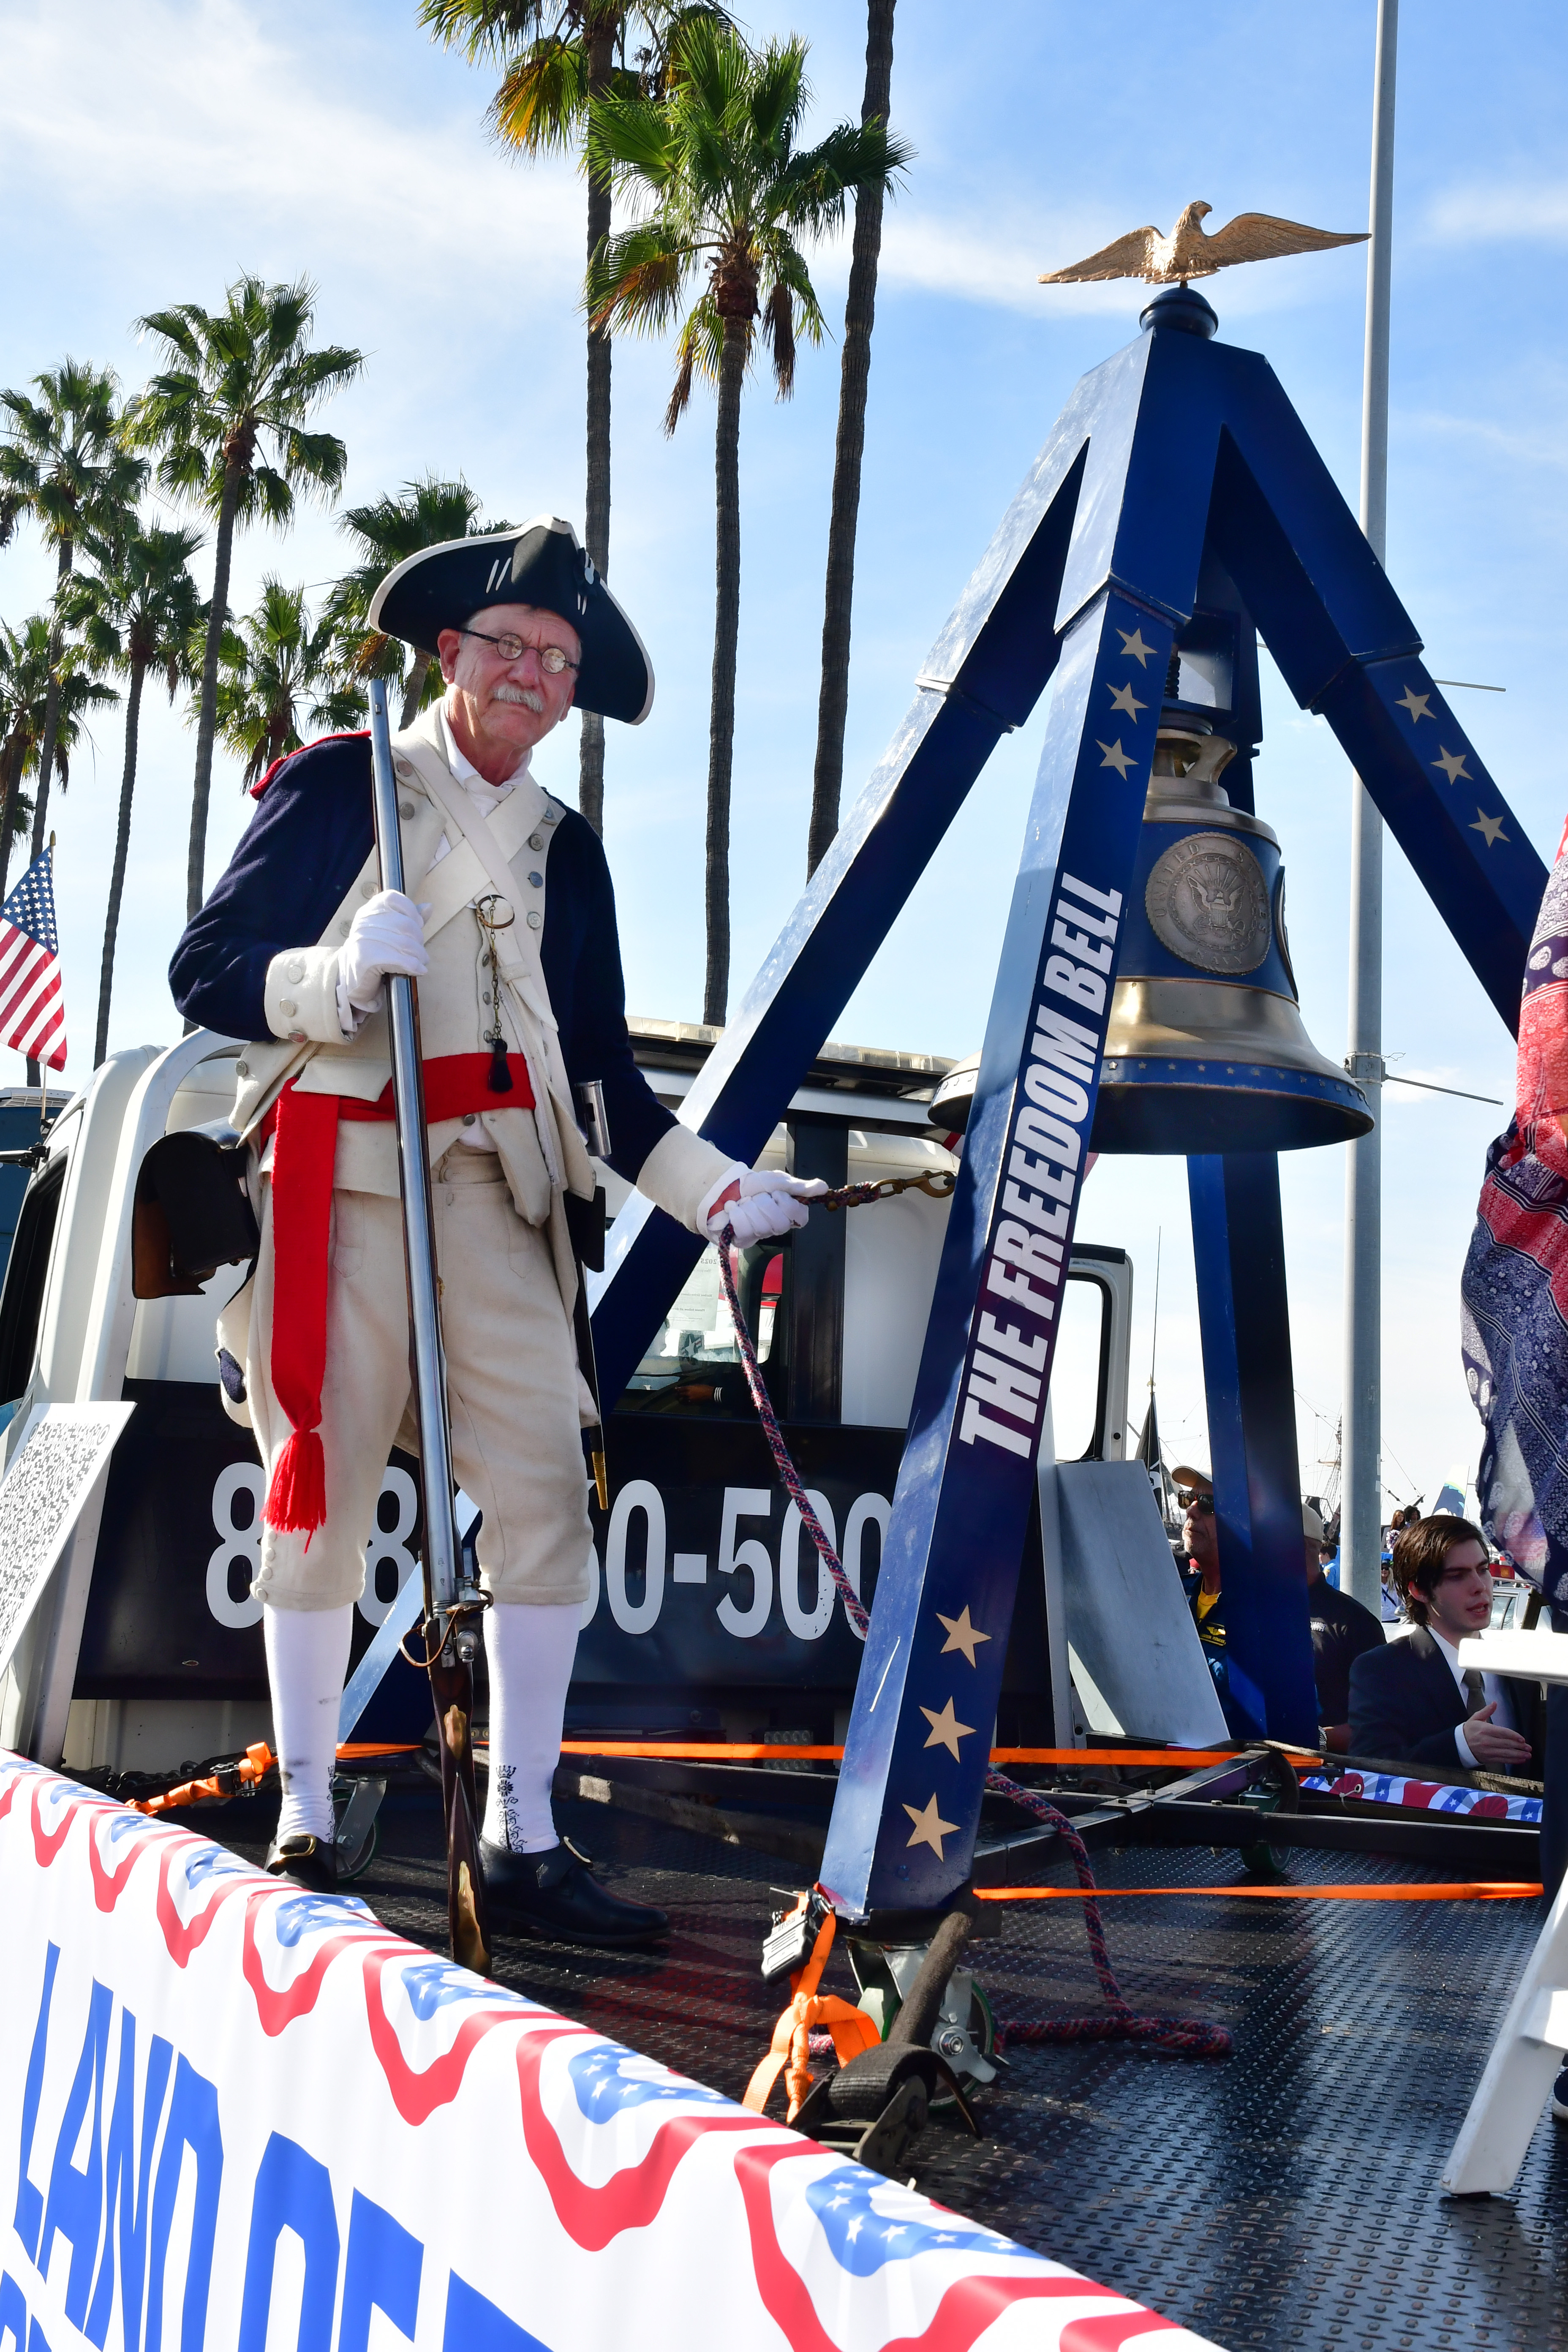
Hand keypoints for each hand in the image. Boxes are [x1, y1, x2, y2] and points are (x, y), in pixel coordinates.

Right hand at [340, 890, 428, 1010]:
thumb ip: (409, 919)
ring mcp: (362, 939)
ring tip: (421, 962)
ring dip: (419, 955)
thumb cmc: (376, 952)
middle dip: (418, 940)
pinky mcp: (365, 959)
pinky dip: (413, 966)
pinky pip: (398, 960)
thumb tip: (429, 906)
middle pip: (404, 924)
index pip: (393, 899)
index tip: (418, 925)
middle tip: (421, 952)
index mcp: (370, 910)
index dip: (411, 911)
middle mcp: (364, 921)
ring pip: (404, 943)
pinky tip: (419, 970)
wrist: (352, 979)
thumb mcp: (392, 932)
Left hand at [699, 1162, 827, 1247]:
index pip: (801, 1218)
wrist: (727, 1187)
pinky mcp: (743, 1239)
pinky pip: (744, 1228)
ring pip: (761, 1226)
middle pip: (779, 1223)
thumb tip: (824, 1187)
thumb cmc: (755, 1185)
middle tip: (759, 1197)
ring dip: (750, 1207)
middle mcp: (777, 1227)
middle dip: (765, 1204)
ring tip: (745, 1203)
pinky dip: (737, 1214)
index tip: (778, 1195)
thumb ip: (800, 1186)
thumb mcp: (778, 1181)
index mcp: (789, 1213)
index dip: (789, 1206)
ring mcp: (760, 1235)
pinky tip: (734, 1210)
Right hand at [1461, 1701, 1533, 1769]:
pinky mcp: (1489, 1758)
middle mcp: (1487, 1741)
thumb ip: (1487, 1711)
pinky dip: (1512, 1760)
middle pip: (1506, 1744)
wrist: (1459, 1744)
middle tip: (1528, 1747)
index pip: (1502, 1733)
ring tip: (1527, 1755)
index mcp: (1484, 1730)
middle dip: (1519, 1746)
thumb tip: (1494, 1703)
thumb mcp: (1476, 1718)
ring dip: (1518, 1755)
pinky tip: (1520, 1760)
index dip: (1514, 1736)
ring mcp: (1488, 1751)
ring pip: (1506, 1753)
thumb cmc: (1469, 1731)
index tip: (1522, 1739)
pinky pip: (1503, 1760)